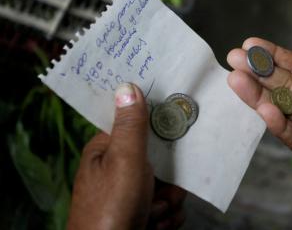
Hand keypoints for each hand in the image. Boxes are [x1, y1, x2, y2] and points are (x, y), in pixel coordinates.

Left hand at [68, 83, 185, 229]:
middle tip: (162, 191)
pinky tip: (155, 224)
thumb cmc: (110, 208)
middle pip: (160, 159)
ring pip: (168, 186)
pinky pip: (167, 208)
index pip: (136, 126)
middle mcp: (118, 171)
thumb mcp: (124, 160)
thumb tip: (127, 86)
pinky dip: (166, 218)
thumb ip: (131, 126)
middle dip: (169, 179)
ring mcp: (130, 194)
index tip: (176, 126)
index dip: (157, 127)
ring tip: (153, 213)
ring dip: (168, 202)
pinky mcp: (141, 213)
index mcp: (106, 151)